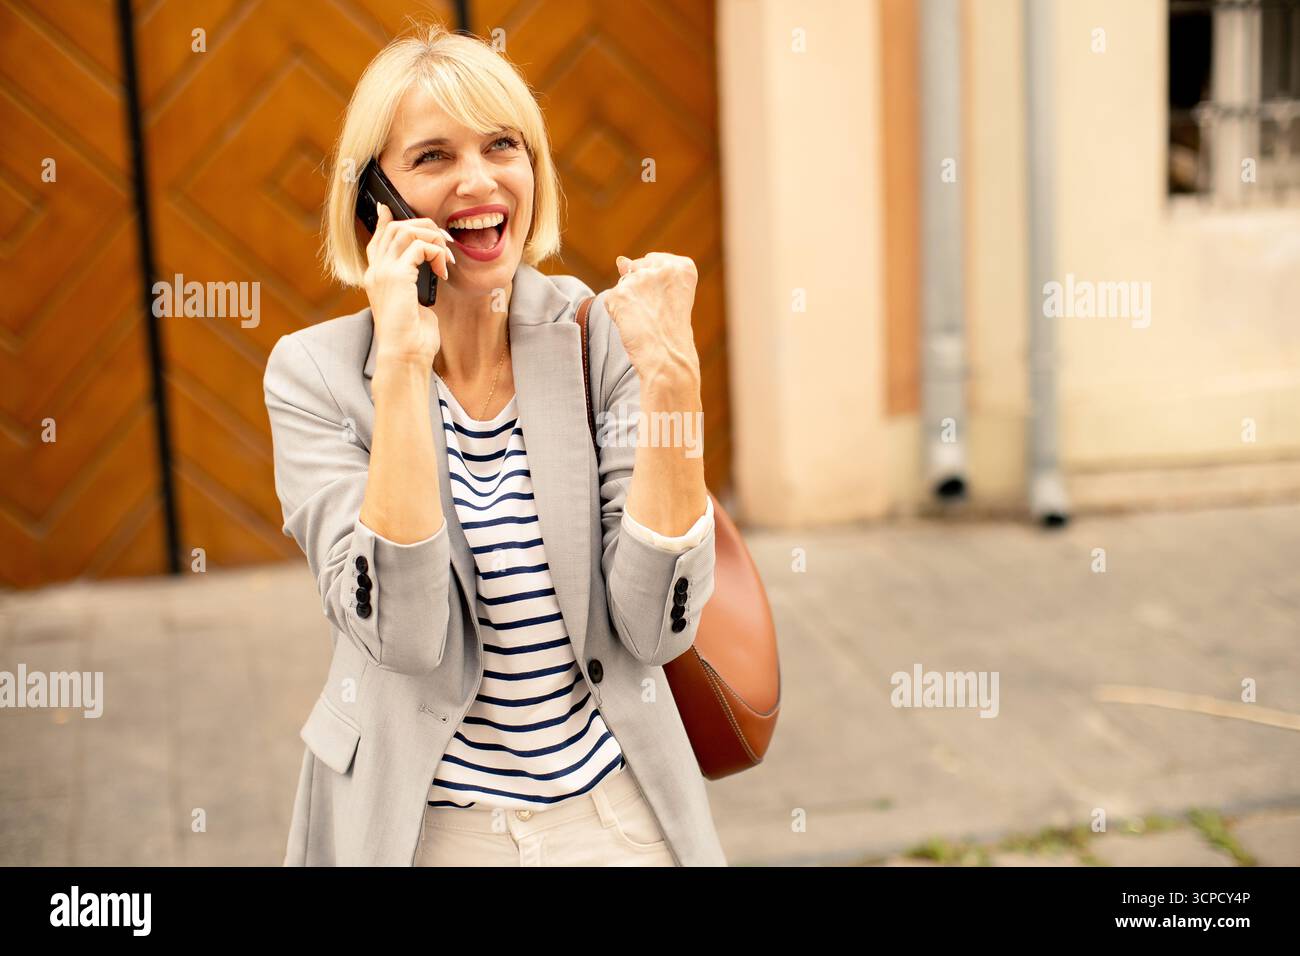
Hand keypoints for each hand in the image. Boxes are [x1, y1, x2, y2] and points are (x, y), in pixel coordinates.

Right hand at [363, 202, 456, 367]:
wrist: (405, 355)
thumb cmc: (412, 337)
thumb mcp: (414, 304)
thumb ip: (415, 283)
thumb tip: (431, 269)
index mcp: (376, 277)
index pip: (377, 239)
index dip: (386, 221)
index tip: (391, 209)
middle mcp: (375, 271)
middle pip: (394, 228)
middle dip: (423, 227)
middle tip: (444, 242)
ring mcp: (383, 272)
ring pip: (406, 230)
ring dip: (433, 238)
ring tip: (446, 259)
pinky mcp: (397, 276)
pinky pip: (420, 246)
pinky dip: (436, 253)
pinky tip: (443, 271)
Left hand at [605, 252, 700, 379]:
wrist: (667, 358)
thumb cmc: (671, 333)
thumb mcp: (669, 296)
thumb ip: (647, 272)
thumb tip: (620, 260)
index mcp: (683, 266)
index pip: (654, 260)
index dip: (654, 283)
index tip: (664, 302)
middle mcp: (662, 267)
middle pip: (637, 268)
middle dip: (640, 288)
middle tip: (654, 313)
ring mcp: (639, 279)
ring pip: (623, 284)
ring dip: (629, 301)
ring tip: (644, 320)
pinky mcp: (620, 293)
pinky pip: (611, 299)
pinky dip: (617, 313)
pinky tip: (632, 324)